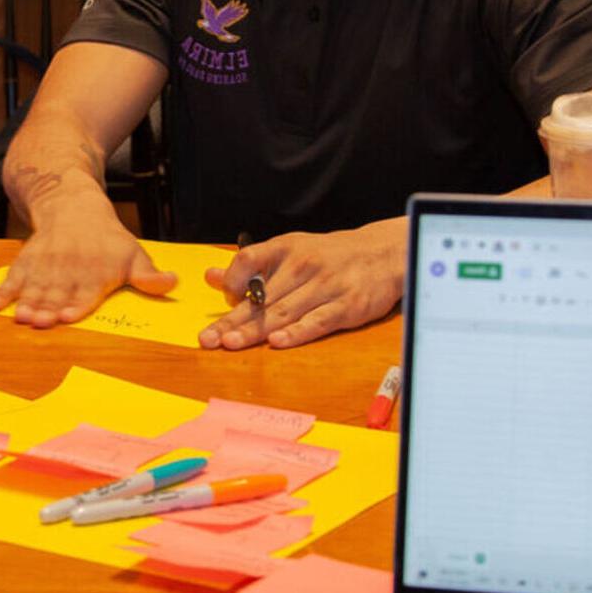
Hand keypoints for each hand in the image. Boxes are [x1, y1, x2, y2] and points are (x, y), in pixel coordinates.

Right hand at [0, 198, 177, 326]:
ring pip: (34, 289)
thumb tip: (173, 283)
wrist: (72, 206)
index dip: (77, 305)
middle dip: (47, 309)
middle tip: (37, 322)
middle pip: (56, 294)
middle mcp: (68, 271)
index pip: (86, 293)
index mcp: (96, 272)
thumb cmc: (107, 238)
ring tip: (19, 317)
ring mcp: (45, 267)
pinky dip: (2, 292)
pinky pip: (13, 278)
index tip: (69, 316)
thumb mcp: (133, 254)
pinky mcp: (27, 263)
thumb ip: (148, 276)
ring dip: (26, 303)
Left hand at [199, 220, 404, 350]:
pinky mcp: (346, 306)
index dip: (232, 279)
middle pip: (261, 297)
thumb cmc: (330, 256)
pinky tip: (277, 342)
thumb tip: (211, 277)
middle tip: (207, 339)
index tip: (223, 298)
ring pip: (284, 312)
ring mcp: (326, 286)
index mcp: (287, 248)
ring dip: (255, 330)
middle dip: (231, 320)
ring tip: (230, 344)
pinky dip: (297, 333)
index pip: (249, 260)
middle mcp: (304, 265)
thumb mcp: (291, 251)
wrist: (384, 253)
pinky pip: (317, 321)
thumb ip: (251, 267)